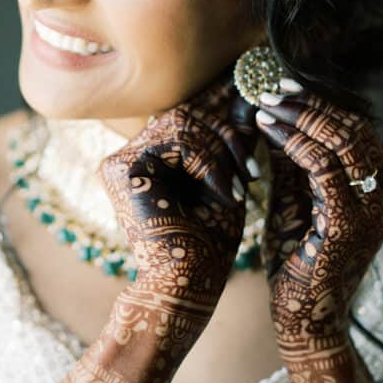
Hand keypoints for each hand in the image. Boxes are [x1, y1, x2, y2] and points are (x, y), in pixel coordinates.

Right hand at [98, 66, 258, 313]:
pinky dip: (211, 165)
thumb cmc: (209, 245)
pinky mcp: (121, 169)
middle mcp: (129, 154)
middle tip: (255, 163)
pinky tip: (227, 194)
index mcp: (149, 156)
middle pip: (186, 112)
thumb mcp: (226, 181)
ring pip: (185, 122)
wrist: (186, 290)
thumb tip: (251, 93)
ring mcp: (120, 160)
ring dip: (224, 151)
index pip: (188, 114)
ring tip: (243, 182)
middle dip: (229, 132)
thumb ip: (230, 142)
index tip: (261, 102)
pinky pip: (179, 142)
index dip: (224, 108)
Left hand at [254, 90, 382, 354]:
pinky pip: (323, 165)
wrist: (303, 318)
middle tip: (272, 89)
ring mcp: (373, 209)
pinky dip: (294, 140)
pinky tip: (268, 128)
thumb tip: (275, 111)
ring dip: (300, 116)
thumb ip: (292, 159)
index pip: (357, 131)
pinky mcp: (350, 222)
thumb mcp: (295, 198)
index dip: (321, 105)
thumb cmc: (297, 260)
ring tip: (266, 104)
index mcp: (381, 189)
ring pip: (341, 140)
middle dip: (310, 105)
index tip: (285, 89)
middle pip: (353, 129)